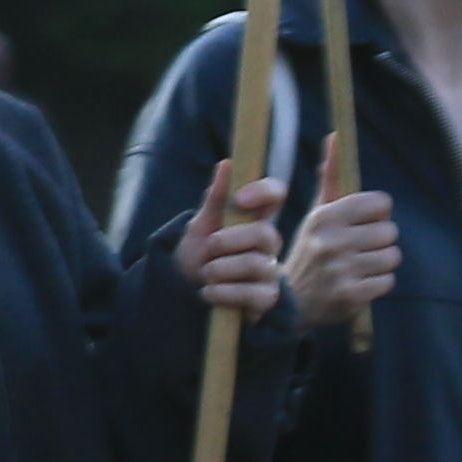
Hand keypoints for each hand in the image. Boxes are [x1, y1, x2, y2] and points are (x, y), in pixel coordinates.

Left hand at [174, 158, 284, 316]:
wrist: (186, 293)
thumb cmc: (199, 255)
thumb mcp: (201, 226)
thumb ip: (215, 198)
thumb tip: (227, 163)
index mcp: (254, 218)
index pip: (275, 194)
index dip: (264, 192)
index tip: (239, 200)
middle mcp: (268, 243)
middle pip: (265, 233)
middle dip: (228, 241)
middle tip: (209, 249)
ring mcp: (270, 271)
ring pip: (256, 264)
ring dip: (220, 269)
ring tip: (205, 274)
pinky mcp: (267, 298)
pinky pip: (254, 294)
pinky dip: (224, 293)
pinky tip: (209, 293)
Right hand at [280, 143, 394, 323]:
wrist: (289, 302)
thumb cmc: (310, 250)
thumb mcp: (316, 213)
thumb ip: (331, 176)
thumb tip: (336, 136)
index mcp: (325, 216)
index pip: (380, 203)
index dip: (376, 214)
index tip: (361, 223)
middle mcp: (332, 241)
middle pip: (390, 231)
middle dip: (379, 241)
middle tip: (358, 249)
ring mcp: (341, 270)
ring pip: (392, 257)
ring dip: (380, 263)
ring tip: (359, 266)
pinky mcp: (351, 295)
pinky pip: (388, 282)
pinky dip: (377, 284)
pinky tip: (359, 283)